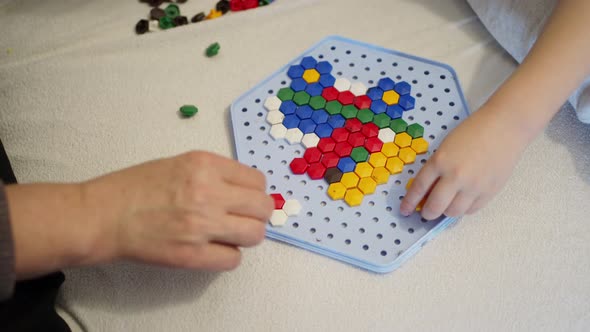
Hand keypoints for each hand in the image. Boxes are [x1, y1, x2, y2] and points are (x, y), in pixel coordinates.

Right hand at [85, 151, 273, 270]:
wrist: (102, 214)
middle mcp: (207, 192)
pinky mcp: (192, 255)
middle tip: (242, 217)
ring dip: (245, 235)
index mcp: (204, 165)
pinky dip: (228, 255)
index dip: (254, 191)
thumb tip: (246, 190)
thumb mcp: (179, 163)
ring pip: (254, 235)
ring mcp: (201, 225)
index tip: (246, 198)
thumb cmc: (135, 187)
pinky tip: (213, 248)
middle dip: (256, 214)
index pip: (257, 180)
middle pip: (262, 208)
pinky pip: (233, 259)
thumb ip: (214, 173)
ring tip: (228, 233)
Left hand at [400, 105, 528, 218]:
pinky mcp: (490, 192)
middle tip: (426, 212)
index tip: (405, 210)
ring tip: (446, 205)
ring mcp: (474, 186)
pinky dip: (463, 209)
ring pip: (453, 212)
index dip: (410, 202)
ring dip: (446, 212)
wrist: (504, 127)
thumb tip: (427, 191)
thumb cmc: (473, 132)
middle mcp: (456, 176)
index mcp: (440, 161)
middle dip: (427, 213)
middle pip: (435, 206)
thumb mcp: (446, 147)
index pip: (419, 188)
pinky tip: (462, 201)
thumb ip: (436, 168)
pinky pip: (471, 210)